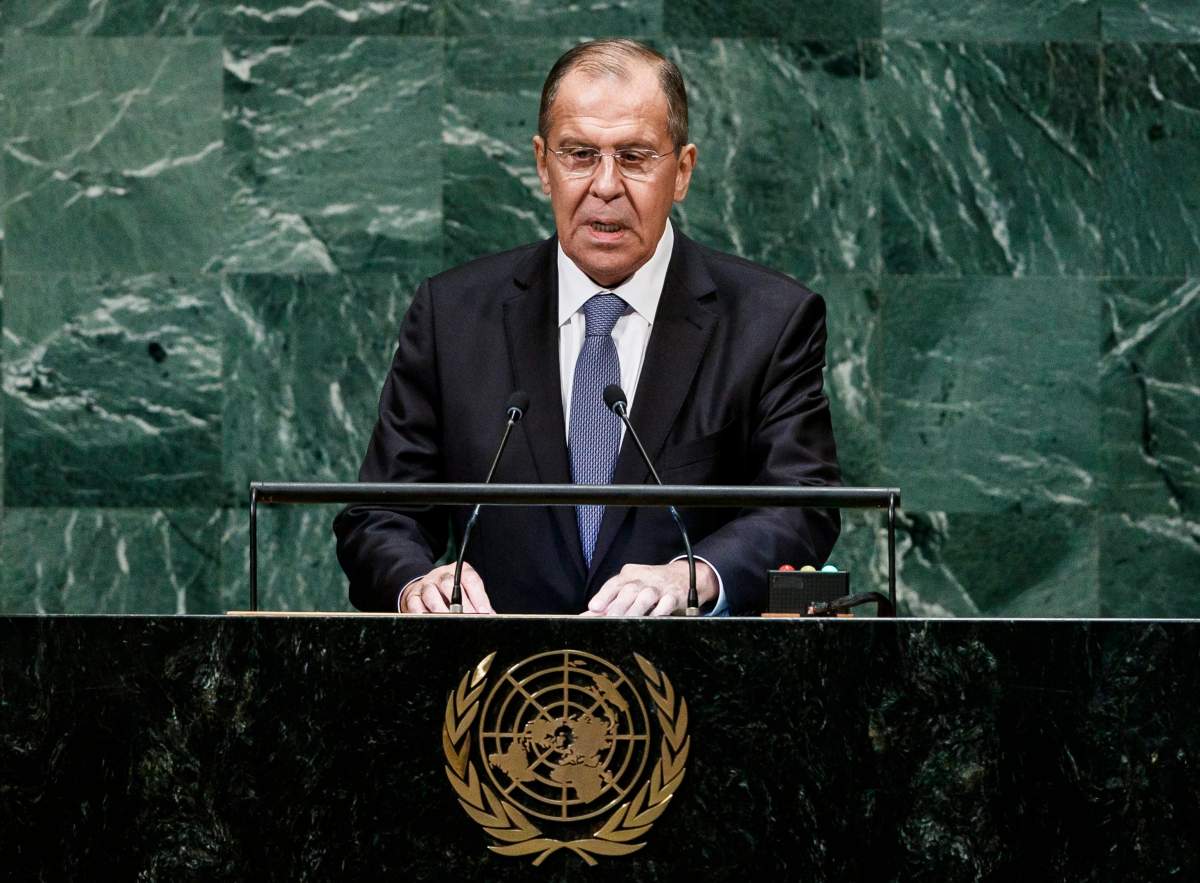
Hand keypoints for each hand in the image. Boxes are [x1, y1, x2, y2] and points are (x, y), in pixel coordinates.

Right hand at [398, 562, 493, 613]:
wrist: (422, 588)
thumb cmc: (450, 594)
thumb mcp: (466, 592)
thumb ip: (479, 604)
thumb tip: (491, 617)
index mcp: (459, 571)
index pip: (470, 579)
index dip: (479, 597)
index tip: (484, 612)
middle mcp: (442, 575)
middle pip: (450, 584)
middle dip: (461, 605)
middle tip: (469, 619)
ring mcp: (426, 584)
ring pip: (431, 593)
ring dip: (440, 609)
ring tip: (449, 621)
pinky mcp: (412, 596)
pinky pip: (415, 604)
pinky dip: (421, 614)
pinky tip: (430, 621)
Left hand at [583, 560, 717, 616]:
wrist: (683, 575)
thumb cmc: (650, 584)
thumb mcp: (629, 587)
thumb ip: (608, 602)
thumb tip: (585, 616)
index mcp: (629, 575)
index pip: (614, 584)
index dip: (603, 595)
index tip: (594, 607)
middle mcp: (643, 578)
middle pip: (629, 589)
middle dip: (619, 605)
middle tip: (610, 619)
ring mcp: (659, 586)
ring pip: (647, 595)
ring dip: (636, 609)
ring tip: (627, 622)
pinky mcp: (674, 595)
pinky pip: (666, 603)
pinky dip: (659, 612)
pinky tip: (651, 619)